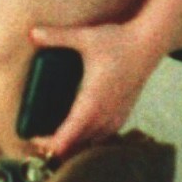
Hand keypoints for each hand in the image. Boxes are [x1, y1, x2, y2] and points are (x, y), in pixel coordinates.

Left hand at [24, 19, 163, 157]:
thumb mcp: (85, 37)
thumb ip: (57, 37)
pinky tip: (81, 131)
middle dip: (56, 148)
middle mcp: (104, 116)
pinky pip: (104, 137)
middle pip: (76, 148)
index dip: (48, 144)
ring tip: (56, 137)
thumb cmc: (118, 41)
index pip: (66, 139)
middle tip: (37, 138)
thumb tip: (31, 33)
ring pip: (92, 145)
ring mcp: (116, 117)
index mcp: (91, 103)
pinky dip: (89, 139)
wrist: (150, 42)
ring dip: (74, 145)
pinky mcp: (124, 114)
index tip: (32, 137)